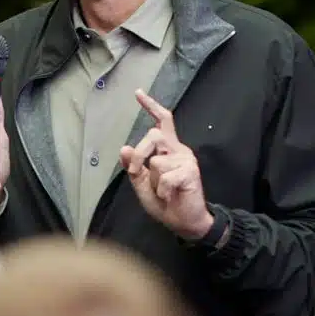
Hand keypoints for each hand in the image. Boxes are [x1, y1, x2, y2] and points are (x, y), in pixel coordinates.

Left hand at [122, 91, 212, 240]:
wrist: (185, 223)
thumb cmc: (165, 203)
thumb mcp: (142, 185)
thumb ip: (134, 167)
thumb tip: (124, 148)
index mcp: (168, 149)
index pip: (161, 121)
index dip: (150, 106)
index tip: (137, 92)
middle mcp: (178, 150)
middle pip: (153, 135)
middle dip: (139, 155)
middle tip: (135, 173)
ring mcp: (186, 159)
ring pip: (156, 161)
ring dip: (153, 181)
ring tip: (164, 192)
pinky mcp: (190, 171)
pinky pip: (165, 177)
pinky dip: (162, 191)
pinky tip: (171, 196)